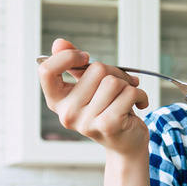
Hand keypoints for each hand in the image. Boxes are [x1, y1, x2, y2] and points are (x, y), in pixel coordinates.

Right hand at [37, 38, 149, 155]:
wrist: (126, 143)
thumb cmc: (108, 110)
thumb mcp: (89, 87)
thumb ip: (73, 65)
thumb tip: (59, 42)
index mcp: (57, 101)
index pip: (46, 71)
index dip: (67, 57)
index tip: (85, 57)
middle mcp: (67, 113)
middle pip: (95, 69)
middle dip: (115, 72)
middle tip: (121, 84)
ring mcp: (86, 121)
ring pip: (113, 81)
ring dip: (129, 84)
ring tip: (129, 96)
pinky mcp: (108, 125)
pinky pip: (128, 93)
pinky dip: (140, 94)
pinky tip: (139, 104)